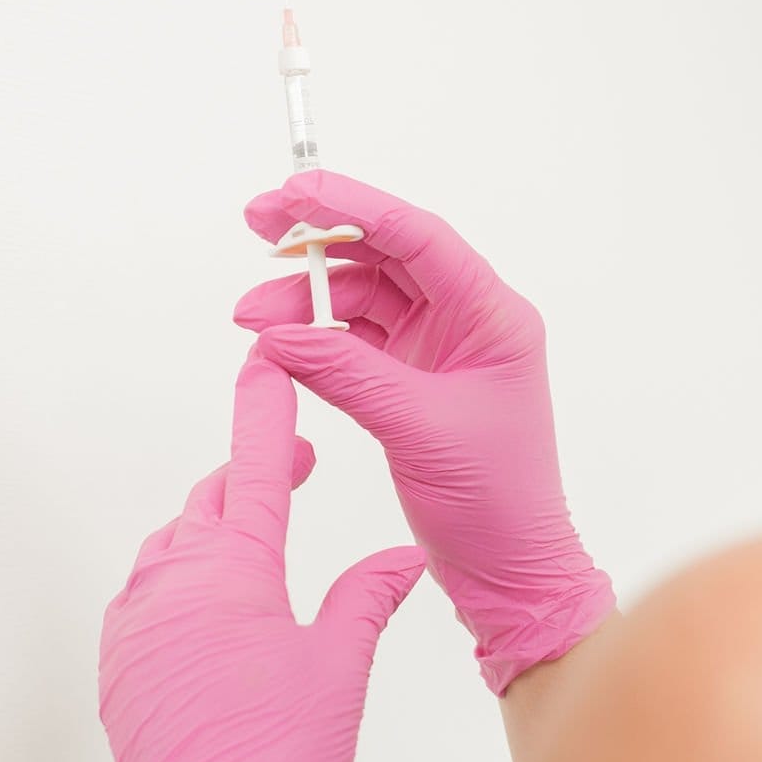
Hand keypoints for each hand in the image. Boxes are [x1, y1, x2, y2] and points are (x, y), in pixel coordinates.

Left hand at [98, 344, 423, 761]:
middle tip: (289, 472)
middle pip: (208, 502)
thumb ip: (368, 596)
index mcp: (237, 571)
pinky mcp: (118, 668)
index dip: (265, 410)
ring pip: (169, 548)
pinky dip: (175, 585)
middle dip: (247, 478)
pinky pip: (142, 599)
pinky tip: (207, 613)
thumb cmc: (289, 758)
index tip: (267, 365)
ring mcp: (137, 627)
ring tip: (252, 549)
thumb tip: (402, 558)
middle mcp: (175, 585)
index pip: (253, 466)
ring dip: (209, 533)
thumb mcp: (342, 664)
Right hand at [233, 171, 614, 696]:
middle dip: (319, 240)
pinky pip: (355, 338)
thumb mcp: (415, 427)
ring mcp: (438, 348)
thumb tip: (278, 334)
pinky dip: (315, 337)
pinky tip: (278, 343)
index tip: (294, 193)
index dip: (353, 206)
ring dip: (306, 299)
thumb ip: (345, 372)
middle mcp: (468, 320)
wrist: (510, 569)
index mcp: (492, 316)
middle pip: (386, 255)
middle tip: (258, 223)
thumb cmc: (494, 500)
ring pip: (363, 297)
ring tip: (251, 318)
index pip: (418, 237)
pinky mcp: (412, 380)